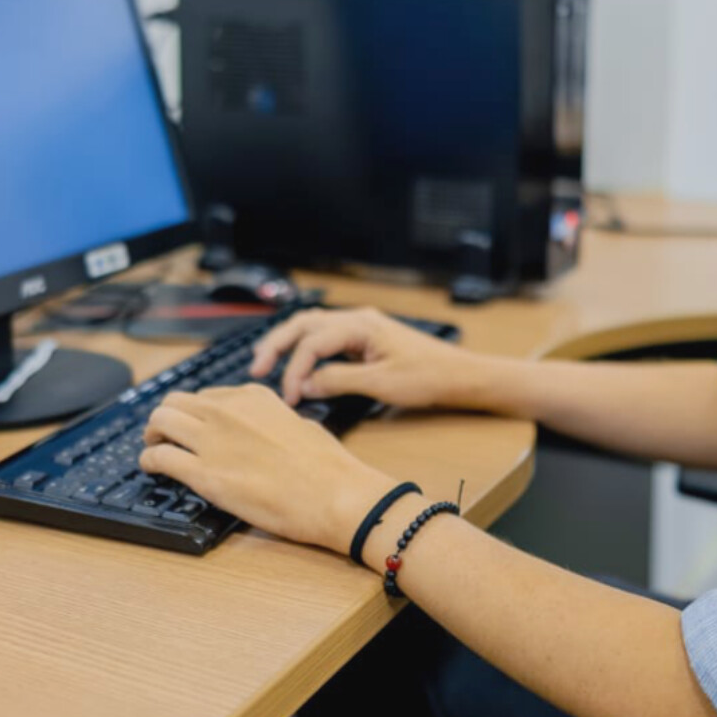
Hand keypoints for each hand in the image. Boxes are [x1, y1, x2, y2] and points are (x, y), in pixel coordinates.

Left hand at [139, 384, 397, 551]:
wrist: (334, 494)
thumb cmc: (327, 465)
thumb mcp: (299, 424)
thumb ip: (272, 421)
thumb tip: (261, 431)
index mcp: (253, 396)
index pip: (207, 396)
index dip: (196, 412)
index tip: (193, 425)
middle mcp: (228, 411)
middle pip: (175, 401)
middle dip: (166, 417)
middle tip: (164, 434)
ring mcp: (213, 441)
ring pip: (160, 421)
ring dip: (152, 434)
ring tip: (154, 447)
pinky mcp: (205, 474)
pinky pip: (160, 457)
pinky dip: (149, 460)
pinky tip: (151, 467)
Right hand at [249, 306, 491, 409]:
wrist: (461, 376)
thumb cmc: (429, 377)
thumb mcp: (381, 385)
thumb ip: (338, 381)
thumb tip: (304, 385)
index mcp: (361, 325)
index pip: (312, 343)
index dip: (295, 370)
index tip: (288, 397)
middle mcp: (359, 319)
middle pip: (305, 324)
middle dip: (277, 345)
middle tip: (256, 369)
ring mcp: (363, 327)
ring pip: (314, 328)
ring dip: (289, 343)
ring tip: (267, 361)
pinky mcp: (367, 339)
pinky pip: (328, 337)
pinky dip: (307, 348)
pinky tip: (298, 362)